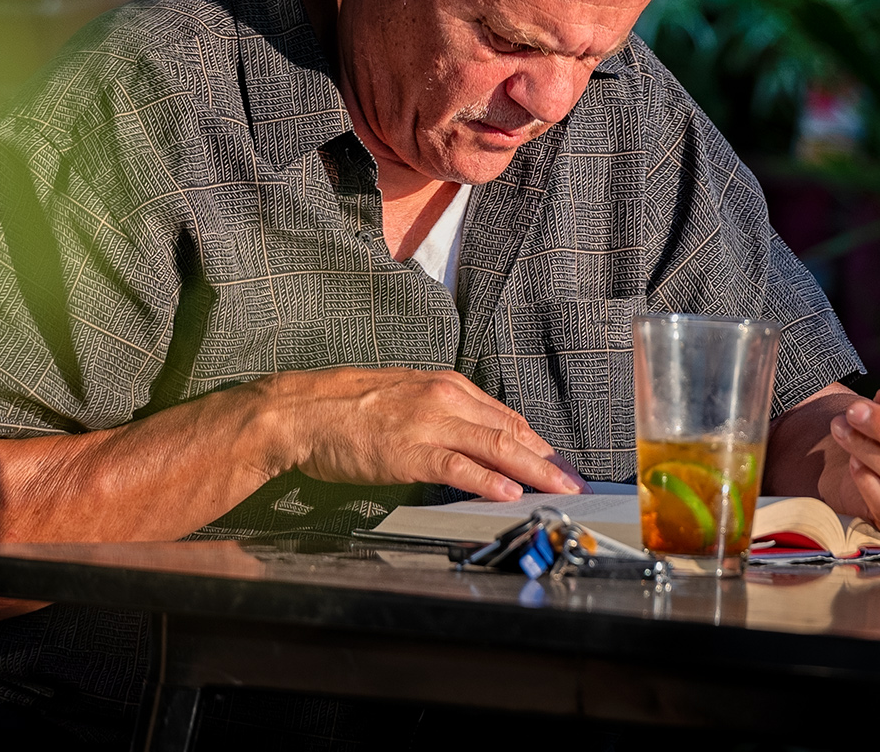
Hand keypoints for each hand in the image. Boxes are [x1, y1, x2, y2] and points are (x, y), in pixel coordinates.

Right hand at [258, 367, 582, 501]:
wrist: (303, 411)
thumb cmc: (348, 410)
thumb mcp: (405, 401)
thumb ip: (441, 418)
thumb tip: (471, 445)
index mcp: (446, 387)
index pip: (506, 418)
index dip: (538, 444)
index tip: (559, 463)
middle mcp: (445, 399)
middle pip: (511, 431)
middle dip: (549, 459)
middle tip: (576, 482)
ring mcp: (429, 423)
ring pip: (496, 446)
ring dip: (535, 470)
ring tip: (561, 489)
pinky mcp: (410, 450)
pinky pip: (458, 465)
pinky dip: (488, 479)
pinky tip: (510, 492)